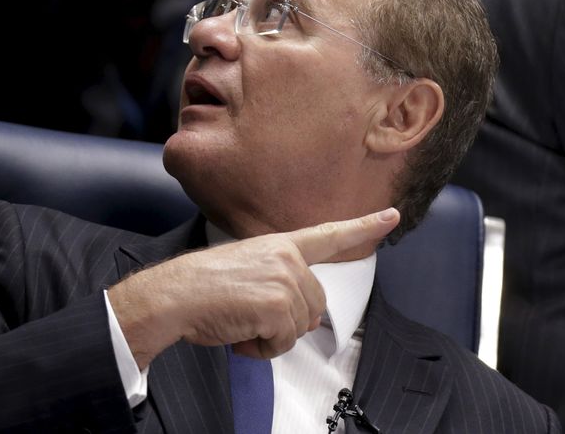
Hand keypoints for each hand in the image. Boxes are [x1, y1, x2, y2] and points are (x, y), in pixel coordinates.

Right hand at [108, 208, 399, 368]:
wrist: (172, 296)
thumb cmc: (199, 286)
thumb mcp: (245, 272)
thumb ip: (281, 283)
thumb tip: (307, 318)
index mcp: (278, 244)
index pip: (328, 234)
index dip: (364, 226)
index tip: (392, 215)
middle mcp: (286, 257)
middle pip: (314, 304)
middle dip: (286, 322)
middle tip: (250, 320)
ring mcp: (284, 279)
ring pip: (300, 326)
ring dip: (271, 337)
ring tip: (240, 324)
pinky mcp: (278, 304)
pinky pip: (285, 342)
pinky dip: (262, 349)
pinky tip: (240, 335)